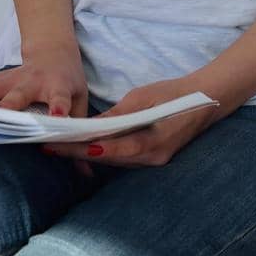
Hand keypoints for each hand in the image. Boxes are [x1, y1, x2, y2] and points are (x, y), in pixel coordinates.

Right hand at [0, 45, 96, 178]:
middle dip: (8, 106)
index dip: (59, 108)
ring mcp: (13, 78)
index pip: (61, 99)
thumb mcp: (80, 105)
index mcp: (58, 87)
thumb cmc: (68, 83)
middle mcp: (33, 81)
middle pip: (19, 94)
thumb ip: (81, 135)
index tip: (58, 115)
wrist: (54, 51)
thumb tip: (87, 174)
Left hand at [38, 75, 223, 169]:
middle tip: (50, 146)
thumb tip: (91, 127)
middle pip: (109, 159)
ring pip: (115, 161)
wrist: (206, 99)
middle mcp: (152, 159)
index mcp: (151, 144)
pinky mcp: (154, 157)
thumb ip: (118, 115)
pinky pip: (124, 158)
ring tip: (61, 146)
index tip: (58, 145)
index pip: (109, 150)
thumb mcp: (143, 98)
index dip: (82, 150)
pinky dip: (105, 152)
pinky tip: (87, 147)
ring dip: (89, 154)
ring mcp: (154, 161)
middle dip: (79, 153)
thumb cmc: (174, 94)